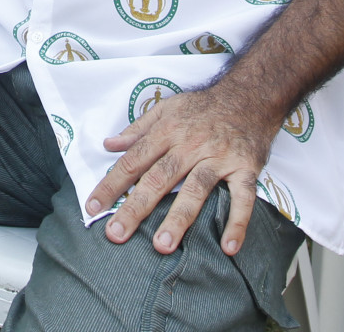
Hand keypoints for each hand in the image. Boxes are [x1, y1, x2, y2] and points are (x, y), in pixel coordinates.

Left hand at [86, 84, 278, 256]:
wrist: (250, 95)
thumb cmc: (204, 107)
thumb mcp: (167, 108)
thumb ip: (138, 129)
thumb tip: (109, 144)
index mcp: (168, 131)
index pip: (134, 160)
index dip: (112, 184)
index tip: (93, 207)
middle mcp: (191, 145)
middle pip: (159, 178)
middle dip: (136, 207)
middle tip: (116, 234)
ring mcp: (219, 157)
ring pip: (196, 189)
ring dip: (178, 218)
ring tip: (162, 245)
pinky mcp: (246, 168)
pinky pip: (242, 197)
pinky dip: (238, 222)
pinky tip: (228, 246)